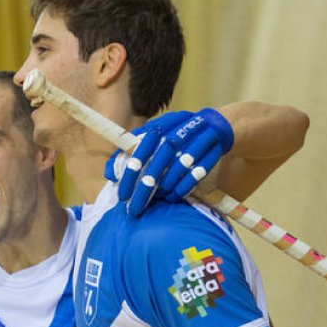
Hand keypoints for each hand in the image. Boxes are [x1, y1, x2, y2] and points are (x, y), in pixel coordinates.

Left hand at [105, 108, 233, 215]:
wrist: (217, 125)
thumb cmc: (179, 135)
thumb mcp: (156, 137)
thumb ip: (132, 153)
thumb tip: (108, 173)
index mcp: (164, 123)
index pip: (141, 146)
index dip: (130, 169)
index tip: (122, 192)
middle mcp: (182, 128)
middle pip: (161, 157)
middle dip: (148, 183)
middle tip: (137, 203)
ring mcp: (199, 137)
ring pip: (181, 163)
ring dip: (167, 184)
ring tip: (157, 198)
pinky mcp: (215, 149)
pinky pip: (199, 170)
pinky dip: (185, 185)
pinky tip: (174, 196)